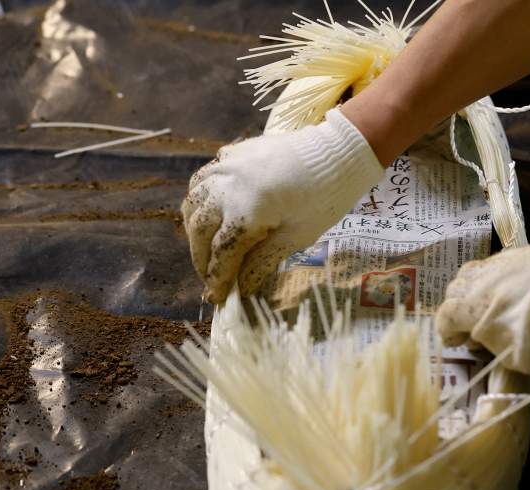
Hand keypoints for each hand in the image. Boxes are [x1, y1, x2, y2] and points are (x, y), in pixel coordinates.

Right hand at [182, 108, 382, 302]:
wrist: (337, 151)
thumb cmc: (325, 197)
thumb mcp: (297, 237)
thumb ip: (262, 261)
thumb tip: (242, 287)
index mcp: (245, 212)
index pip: (222, 254)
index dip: (217, 279)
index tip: (218, 298)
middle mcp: (226, 189)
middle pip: (200, 231)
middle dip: (202, 259)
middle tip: (211, 277)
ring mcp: (224, 168)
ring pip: (193, 204)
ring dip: (195, 231)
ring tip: (206, 249)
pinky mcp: (229, 155)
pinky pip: (201, 181)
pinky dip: (199, 201)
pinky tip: (209, 213)